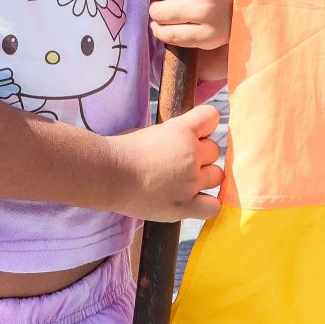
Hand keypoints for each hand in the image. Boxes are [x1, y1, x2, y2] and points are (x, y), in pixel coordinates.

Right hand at [108, 104, 223, 222]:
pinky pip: (213, 206)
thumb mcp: (152, 131)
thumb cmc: (123, 151)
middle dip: (201, 154)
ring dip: (204, 178)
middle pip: (214, 150)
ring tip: (184, 181)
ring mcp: (190, 182)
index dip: (204, 125)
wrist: (107, 176)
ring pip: (217, 176)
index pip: (211, 116)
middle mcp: (191, 154)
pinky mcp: (185, 206)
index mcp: (182, 130)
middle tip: (180, 162)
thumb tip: (188, 137)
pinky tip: (194, 201)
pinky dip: (207, 204)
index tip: (196, 132)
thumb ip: (175, 133)